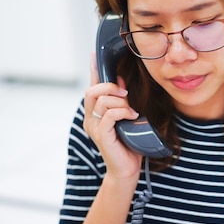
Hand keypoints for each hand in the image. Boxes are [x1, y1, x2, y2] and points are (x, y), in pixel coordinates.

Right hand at [83, 53, 142, 180]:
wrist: (127, 168)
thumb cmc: (128, 144)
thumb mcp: (126, 117)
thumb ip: (121, 100)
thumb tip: (121, 81)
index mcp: (94, 113)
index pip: (91, 87)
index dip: (93, 70)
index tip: (94, 55)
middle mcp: (90, 119)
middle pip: (91, 91)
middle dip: (109, 86)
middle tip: (125, 92)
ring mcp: (94, 127)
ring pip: (102, 101)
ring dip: (120, 102)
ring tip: (131, 111)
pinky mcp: (101, 135)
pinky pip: (109, 115)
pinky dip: (122, 111)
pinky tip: (132, 116)